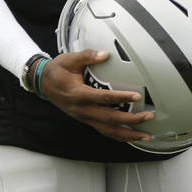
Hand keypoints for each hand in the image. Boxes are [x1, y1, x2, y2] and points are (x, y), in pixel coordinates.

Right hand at [39, 50, 154, 143]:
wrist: (43, 83)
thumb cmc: (57, 71)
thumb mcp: (68, 60)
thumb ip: (87, 56)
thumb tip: (105, 54)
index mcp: (78, 94)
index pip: (103, 98)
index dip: (121, 97)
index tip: (137, 96)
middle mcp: (82, 110)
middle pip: (109, 119)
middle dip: (131, 120)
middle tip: (148, 117)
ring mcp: (84, 117)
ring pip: (108, 131)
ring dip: (128, 135)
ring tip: (145, 136)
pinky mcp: (86, 120)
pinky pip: (103, 131)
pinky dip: (118, 136)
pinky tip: (130, 137)